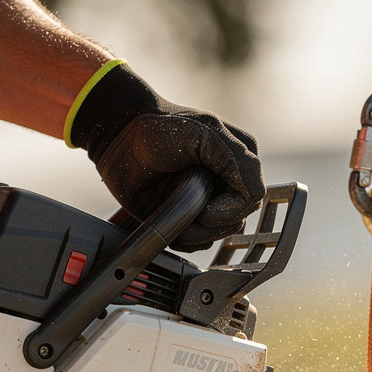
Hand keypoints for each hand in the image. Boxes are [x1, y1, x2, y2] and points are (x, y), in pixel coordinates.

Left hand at [68, 62, 264, 251]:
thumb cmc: (159, 128)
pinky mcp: (187, 218)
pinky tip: (168, 215)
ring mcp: (207, 202)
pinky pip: (198, 243)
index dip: (230, 207)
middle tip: (182, 198)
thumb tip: (251, 198)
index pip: (252, 198)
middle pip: (237, 221)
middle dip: (209, 220)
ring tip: (171, 204)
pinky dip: (183, 237)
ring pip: (217, 236)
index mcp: (238, 161)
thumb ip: (240, 160)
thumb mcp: (208, 134)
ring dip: (194, 230)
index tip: (204, 203)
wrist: (119, 137)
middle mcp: (227, 183)